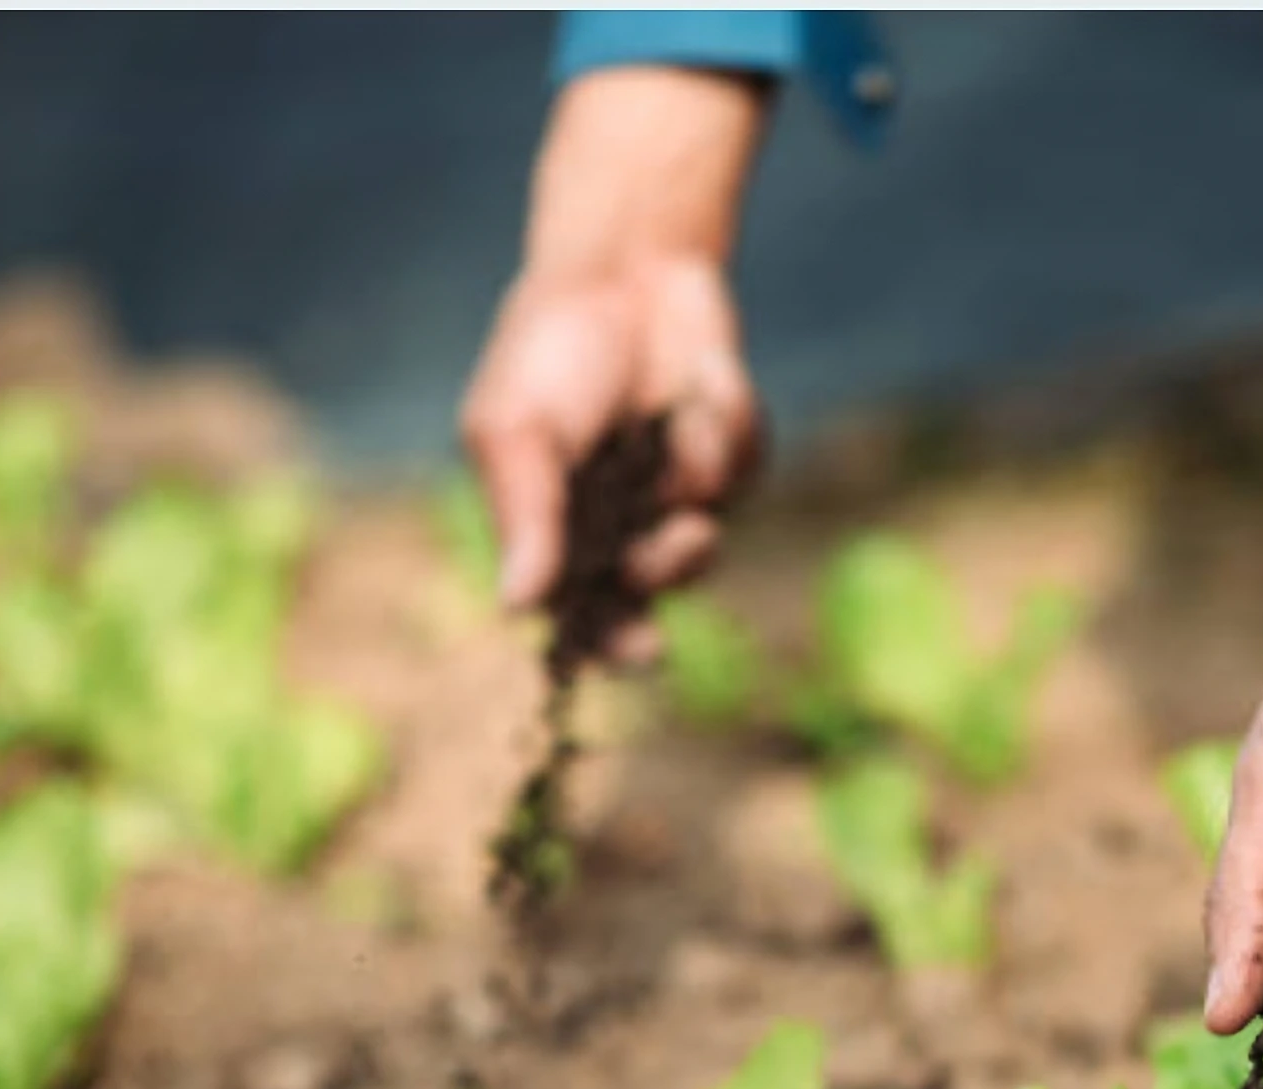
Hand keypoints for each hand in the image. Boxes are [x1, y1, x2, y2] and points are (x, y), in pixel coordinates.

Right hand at [458, 68, 769, 659]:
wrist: (624, 266)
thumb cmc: (549, 346)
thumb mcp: (516, 429)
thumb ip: (524, 517)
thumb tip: (515, 608)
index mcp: (555, 530)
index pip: (584, 614)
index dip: (615, 643)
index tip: (648, 649)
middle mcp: (617, 525)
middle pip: (657, 591)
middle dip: (675, 565)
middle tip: (687, 535)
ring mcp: (676, 496)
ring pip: (712, 532)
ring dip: (702, 468)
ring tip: (682, 416)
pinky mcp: (728, 458)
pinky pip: (747, 469)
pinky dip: (728, 419)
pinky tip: (706, 375)